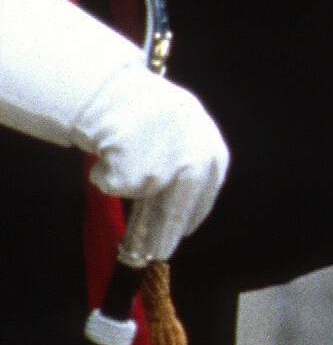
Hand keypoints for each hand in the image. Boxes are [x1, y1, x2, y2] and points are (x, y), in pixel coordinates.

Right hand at [81, 65, 229, 262]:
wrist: (120, 91)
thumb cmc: (150, 109)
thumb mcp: (189, 129)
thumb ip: (193, 162)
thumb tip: (185, 211)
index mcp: (213, 156)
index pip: (203, 198)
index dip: (190, 218)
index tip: (182, 232)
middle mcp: (195, 167)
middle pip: (176, 213)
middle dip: (165, 235)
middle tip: (157, 253)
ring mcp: (165, 173)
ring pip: (141, 196)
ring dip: (130, 187)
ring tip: (125, 154)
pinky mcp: (135, 176)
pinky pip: (116, 188)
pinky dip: (107, 177)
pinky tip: (110, 152)